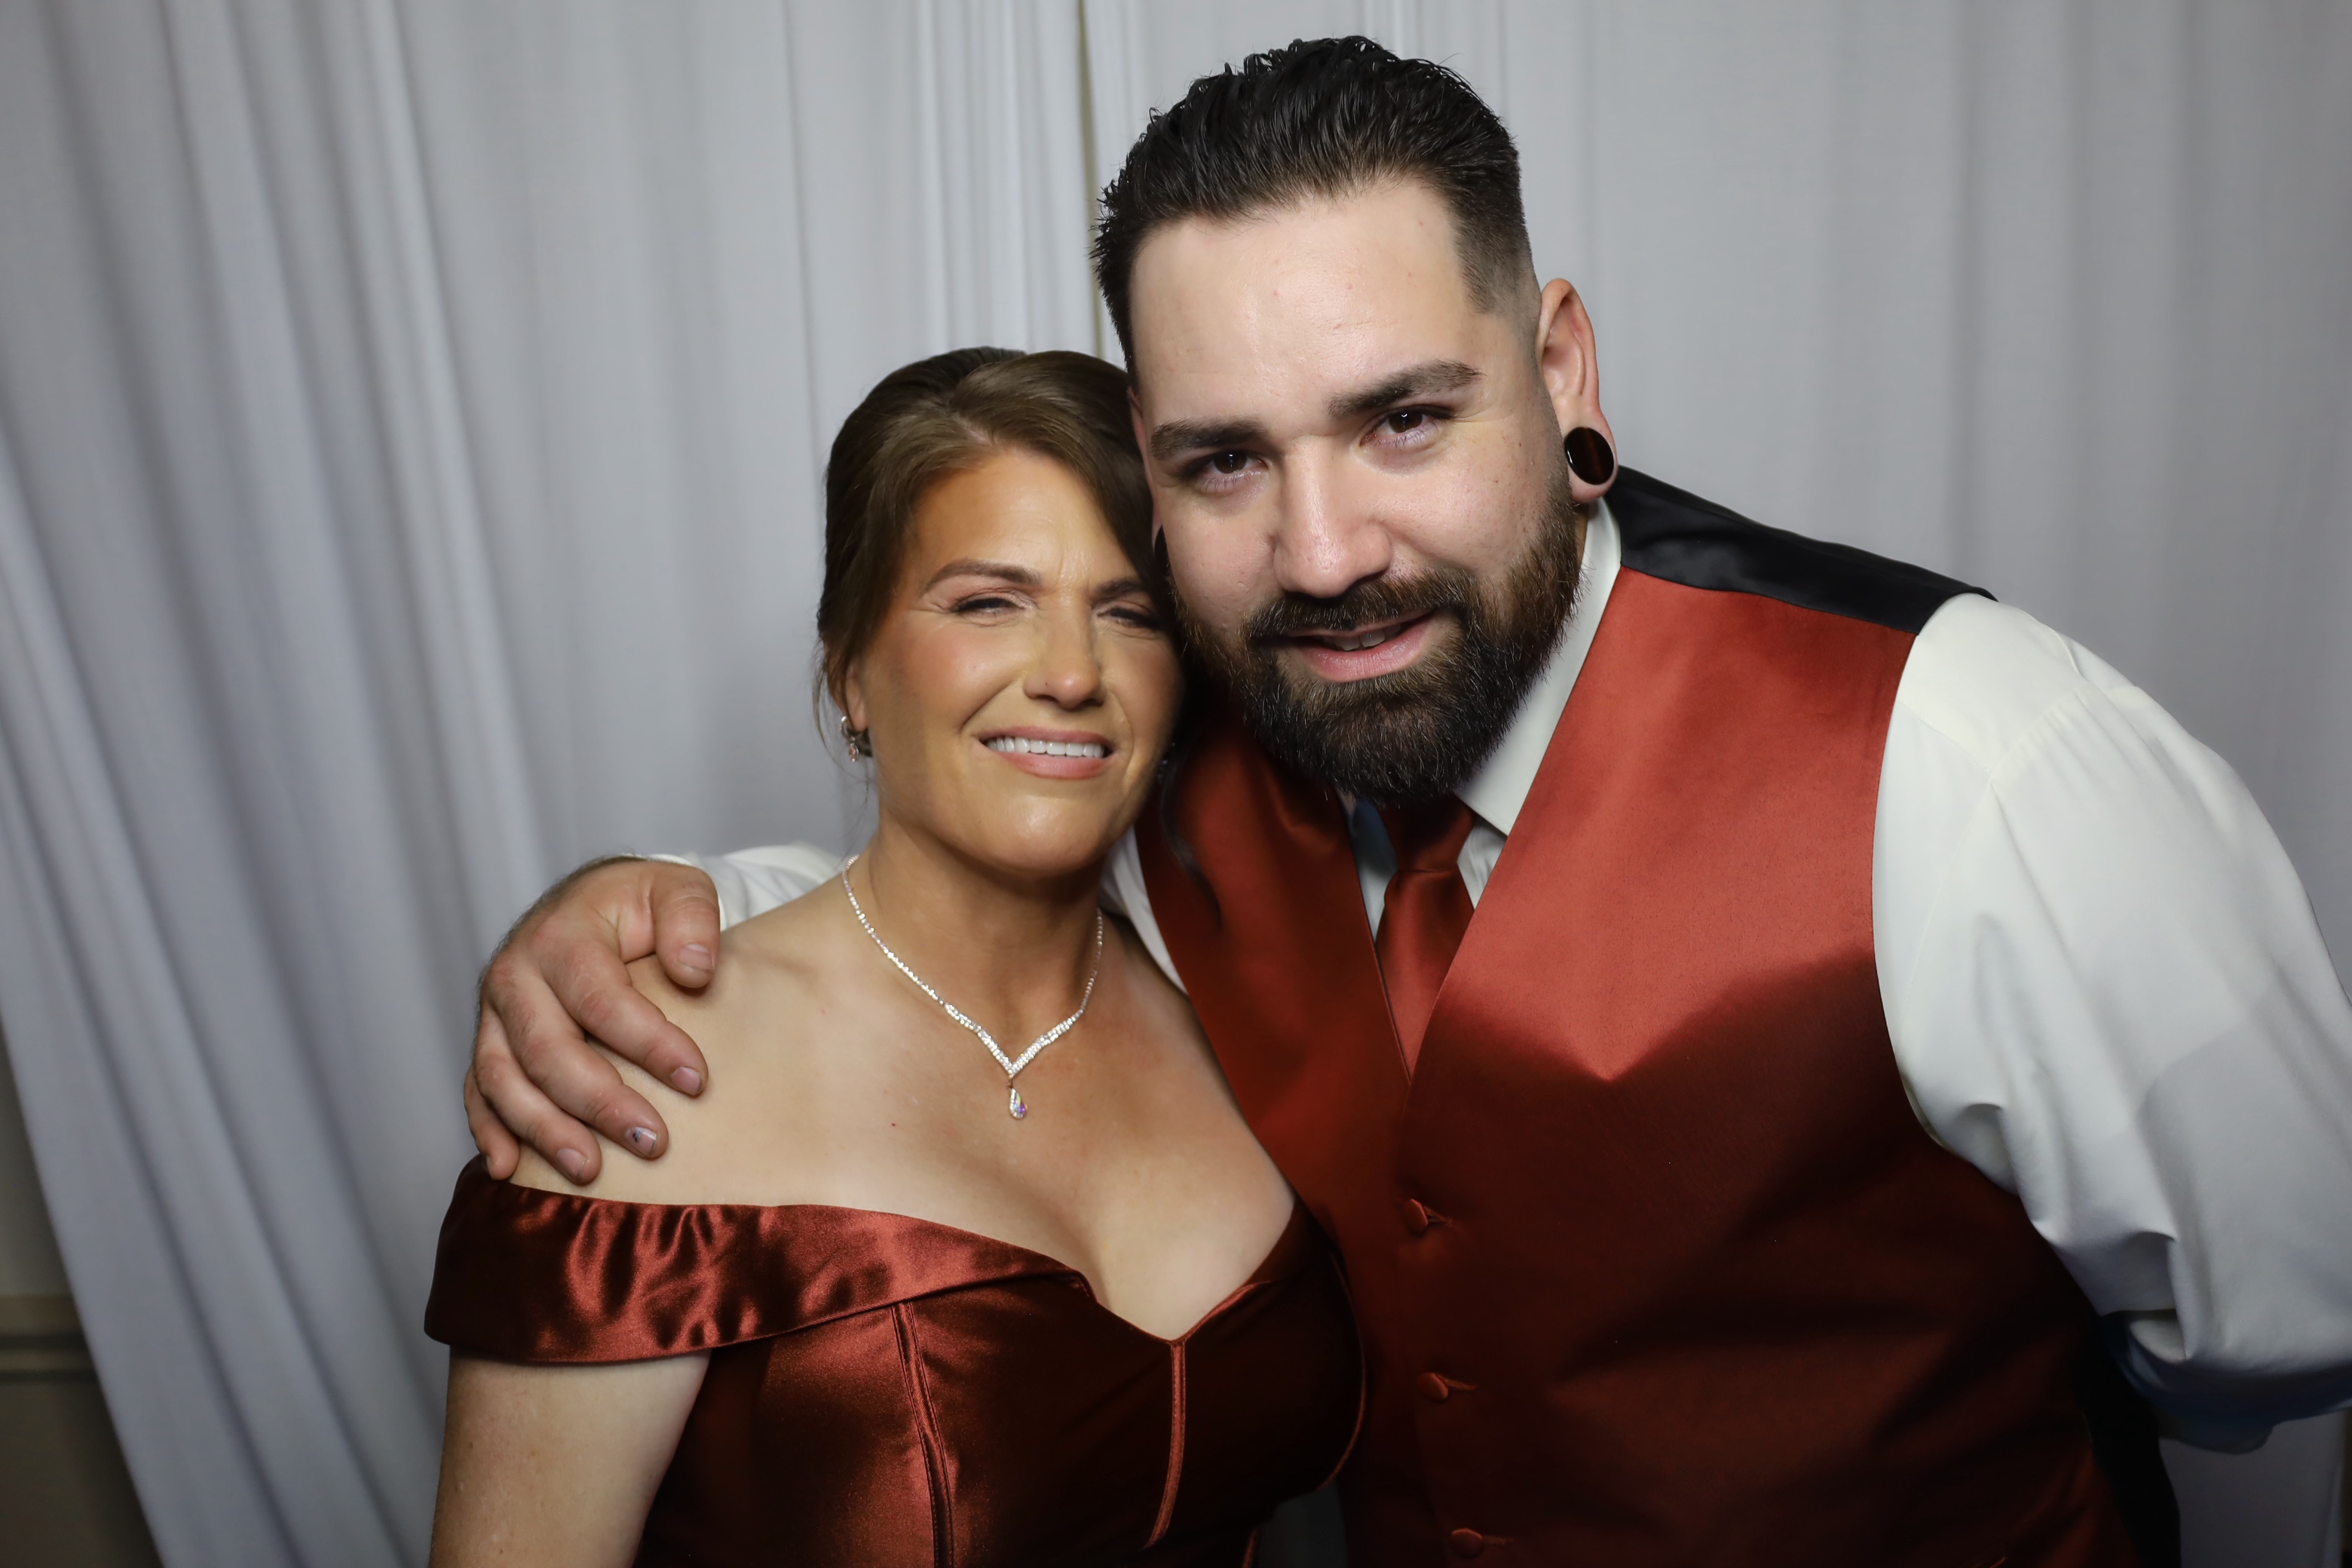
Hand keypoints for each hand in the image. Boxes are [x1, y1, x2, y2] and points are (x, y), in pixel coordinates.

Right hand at [466, 857, 720, 1183]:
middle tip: (653, 1142)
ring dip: (546, 1130)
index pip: (600, 998)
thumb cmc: (641, 905)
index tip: (695, 1080)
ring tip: (591, 1170)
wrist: (591, 905)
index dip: (647, 1043)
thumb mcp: (676, 889)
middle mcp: (516, 976)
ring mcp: (495, 1015)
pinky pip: (479, 1093)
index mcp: (561, 935)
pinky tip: (512, 1169)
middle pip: (548, 1049)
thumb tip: (696, 972)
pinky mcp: (489, 1045)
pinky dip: (491, 1132)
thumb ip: (692, 918)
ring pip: (505, 1080)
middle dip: (600, 1101)